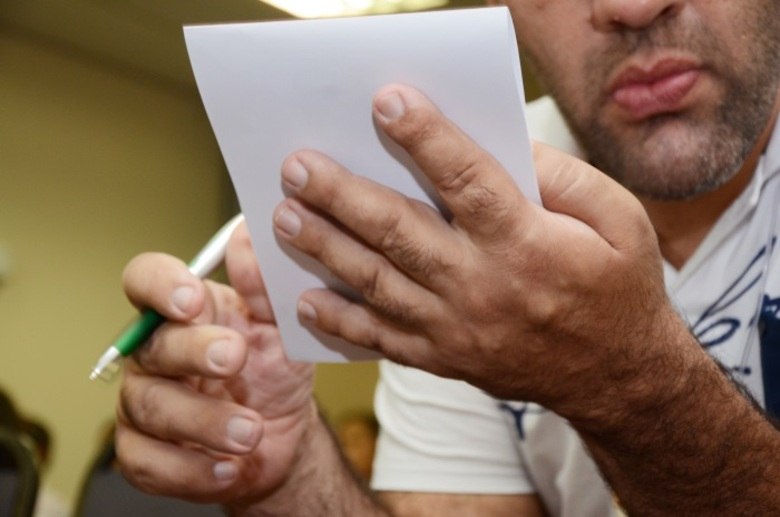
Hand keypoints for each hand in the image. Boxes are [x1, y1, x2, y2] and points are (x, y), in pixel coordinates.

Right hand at [115, 223, 314, 503]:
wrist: (283, 434)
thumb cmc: (275, 371)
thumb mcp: (283, 327)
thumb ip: (266, 285)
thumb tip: (251, 234)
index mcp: (186, 313)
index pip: (146, 280)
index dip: (160, 285)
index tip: (194, 297)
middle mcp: (158, 353)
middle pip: (150, 344)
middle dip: (192, 351)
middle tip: (234, 356)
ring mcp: (147, 403)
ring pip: (151, 406)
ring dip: (203, 420)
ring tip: (250, 430)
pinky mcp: (146, 454)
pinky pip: (150, 463)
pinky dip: (192, 469)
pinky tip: (229, 467)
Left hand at [273, 84, 673, 418]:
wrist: (617, 377)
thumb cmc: (618, 287)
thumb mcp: (619, 220)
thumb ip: (563, 178)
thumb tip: (504, 146)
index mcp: (527, 243)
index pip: (467, 181)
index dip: (426, 138)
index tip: (386, 102)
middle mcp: (482, 286)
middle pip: (399, 231)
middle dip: (342, 194)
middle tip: (297, 166)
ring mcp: (457, 328)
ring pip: (377, 283)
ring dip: (325, 248)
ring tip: (283, 216)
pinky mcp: (444, 358)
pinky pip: (382, 340)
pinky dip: (341, 321)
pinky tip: (305, 301)